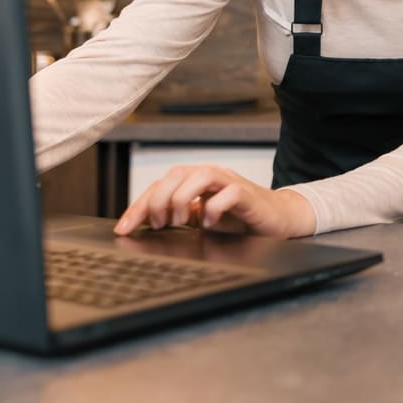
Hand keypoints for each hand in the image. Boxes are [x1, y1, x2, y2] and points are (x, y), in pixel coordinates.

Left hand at [114, 164, 315, 237]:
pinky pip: (229, 193)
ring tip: (181, 221)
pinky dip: (214, 208)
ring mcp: (230, 182)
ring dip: (183, 198)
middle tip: (157, 224)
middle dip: (159, 200)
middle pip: (176, 174)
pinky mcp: (248, 194)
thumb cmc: (239, 218)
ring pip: (201, 175)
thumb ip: (178, 217)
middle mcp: (210, 177)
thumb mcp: (201, 219)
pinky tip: (210, 224)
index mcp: (194, 181)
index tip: (124, 228)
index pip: (160, 185)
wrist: (278, 219)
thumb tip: (145, 227)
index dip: (138, 206)